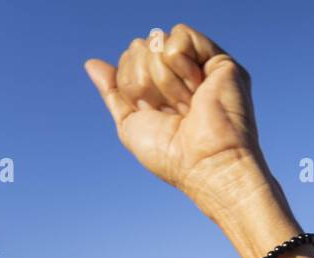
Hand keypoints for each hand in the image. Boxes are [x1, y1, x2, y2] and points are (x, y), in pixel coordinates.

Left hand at [85, 25, 269, 220]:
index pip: (130, 59)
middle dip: (145, 82)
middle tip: (171, 112)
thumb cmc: (173, 157)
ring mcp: (203, 67)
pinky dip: (179, 64)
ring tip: (187, 106)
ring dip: (164, 81)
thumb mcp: (130, 125)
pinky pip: (179, 37)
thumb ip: (113, 93)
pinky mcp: (220, 62)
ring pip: (156, 42)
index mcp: (165, 88)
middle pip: (140, 47)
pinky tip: (197, 88)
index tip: (153, 113)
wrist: (206, 164)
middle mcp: (184, 74)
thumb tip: (92, 63)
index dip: (130, 84)